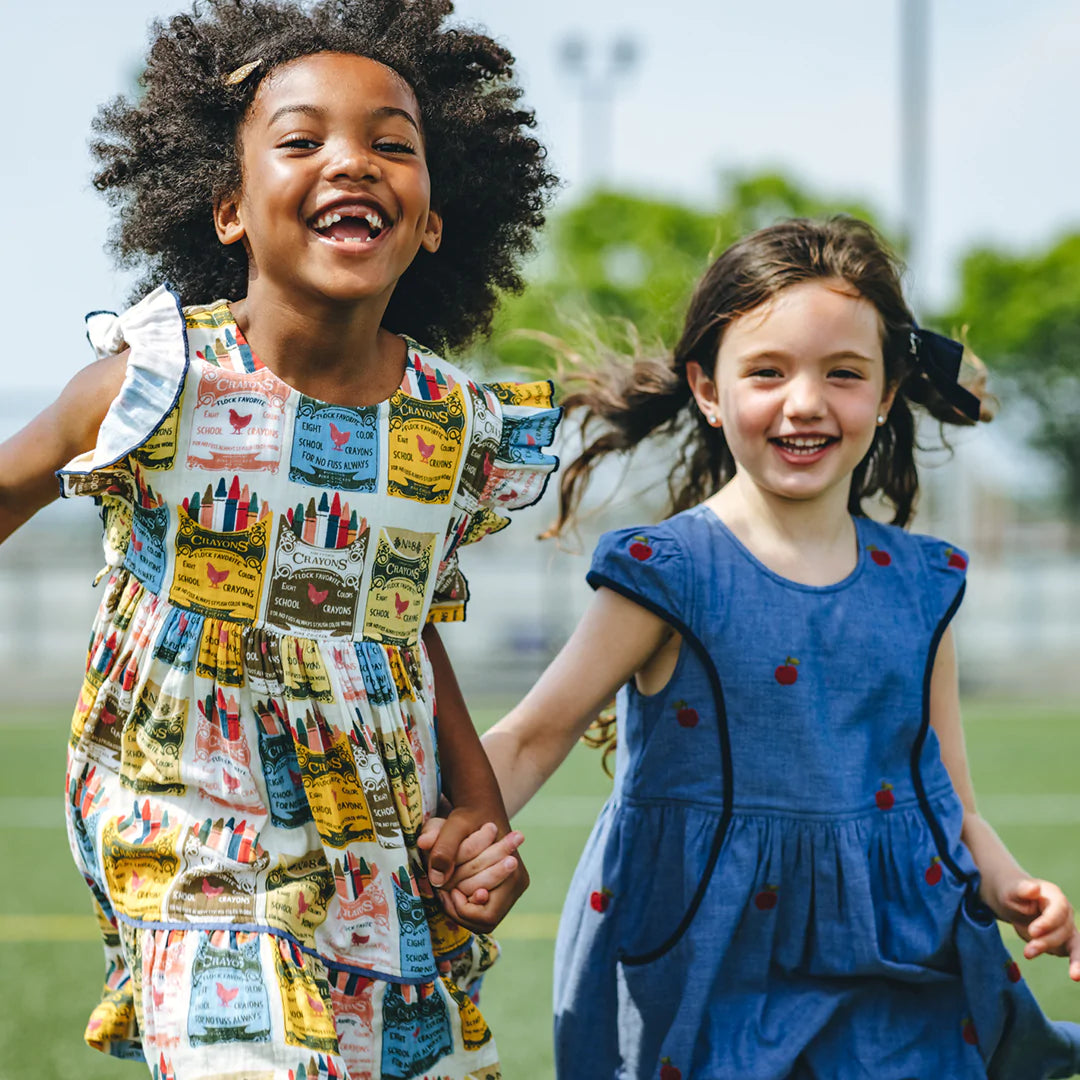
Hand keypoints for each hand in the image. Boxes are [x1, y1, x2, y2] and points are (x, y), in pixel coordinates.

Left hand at [417, 815, 527, 933]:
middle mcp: (517, 885)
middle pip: (484, 921)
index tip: (446, 889)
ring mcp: (511, 889)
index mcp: (514, 874)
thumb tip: (437, 878)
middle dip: (458, 909)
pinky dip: (464, 904)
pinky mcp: (502, 890)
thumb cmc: (469, 816)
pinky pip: (481, 911)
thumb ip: (444, 847)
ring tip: (447, 888)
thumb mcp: (455, 825)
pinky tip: (454, 887)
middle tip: (442, 889)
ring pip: (482, 920)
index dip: (462, 908)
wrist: (480, 809)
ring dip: (460, 909)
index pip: (486, 915)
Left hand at [995, 877, 1079, 980]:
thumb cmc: (1012, 894)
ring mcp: (1068, 928)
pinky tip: (1076, 976)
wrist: (1014, 903)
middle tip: (1028, 952)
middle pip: (1062, 930)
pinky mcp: (1066, 943)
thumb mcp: (1011, 890)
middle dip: (1046, 942)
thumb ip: (1022, 889)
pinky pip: (1076, 954)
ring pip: (1074, 944)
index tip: (1033, 931)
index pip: (1058, 910)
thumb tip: (1034, 888)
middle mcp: (1066, 913)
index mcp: (1054, 896)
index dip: (1048, 922)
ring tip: (1064, 972)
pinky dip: (1078, 964)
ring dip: (1066, 958)